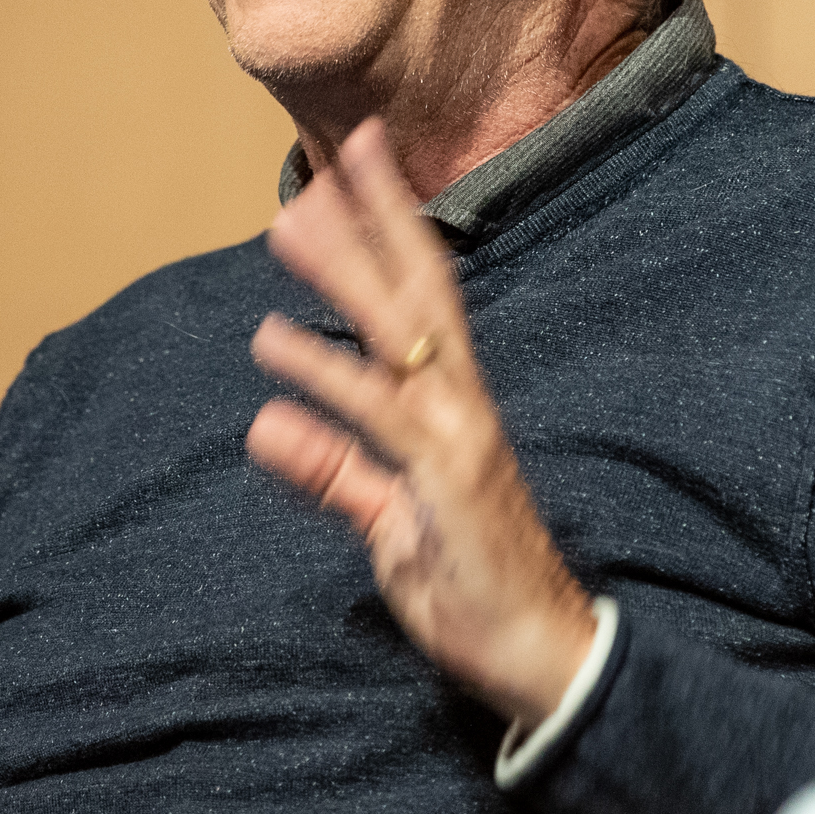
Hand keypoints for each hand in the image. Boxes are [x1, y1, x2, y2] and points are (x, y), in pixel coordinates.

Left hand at [246, 117, 596, 727]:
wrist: (543, 657)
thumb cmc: (473, 591)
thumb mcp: (388, 526)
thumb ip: (336, 474)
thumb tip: (271, 427)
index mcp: (455, 407)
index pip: (422, 300)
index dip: (391, 232)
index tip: (355, 167)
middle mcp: (462, 407)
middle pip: (417, 293)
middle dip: (376, 220)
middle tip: (332, 156)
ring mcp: (459, 440)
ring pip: (398, 335)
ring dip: (342, 276)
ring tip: (287, 225)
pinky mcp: (449, 482)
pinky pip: (379, 422)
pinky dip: (326, 381)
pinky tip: (274, 350)